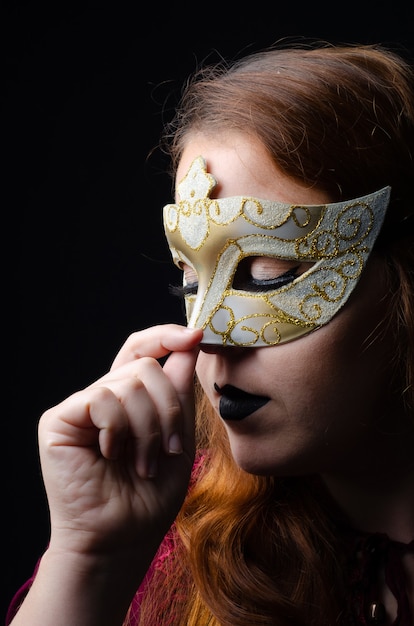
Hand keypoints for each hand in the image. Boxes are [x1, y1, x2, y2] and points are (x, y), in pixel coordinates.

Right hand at [38, 324, 202, 566]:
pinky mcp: (59, 420)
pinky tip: (111, 455)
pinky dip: (118, 429)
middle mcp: (104, 395)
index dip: (167, 337)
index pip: (143, 350)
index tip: (196, 335)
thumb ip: (179, 389)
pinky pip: (101, 398)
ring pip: (129, 383)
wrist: (122, 538)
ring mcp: (80, 406)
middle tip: (170, 450)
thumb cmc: (150, 495)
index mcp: (130, 398)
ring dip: (148, 429)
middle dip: (169, 408)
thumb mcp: (178, 436)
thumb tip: (192, 338)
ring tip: (144, 463)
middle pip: (145, 366)